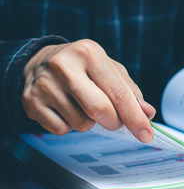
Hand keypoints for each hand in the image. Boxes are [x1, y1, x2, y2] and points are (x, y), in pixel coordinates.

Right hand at [22, 39, 155, 141]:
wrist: (41, 61)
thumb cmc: (83, 66)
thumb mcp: (110, 69)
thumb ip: (130, 91)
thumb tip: (147, 113)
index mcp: (89, 53)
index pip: (118, 93)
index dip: (135, 118)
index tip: (146, 135)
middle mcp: (64, 66)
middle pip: (99, 110)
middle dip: (114, 122)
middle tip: (115, 121)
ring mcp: (44, 84)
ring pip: (81, 124)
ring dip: (90, 123)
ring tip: (82, 105)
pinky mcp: (30, 101)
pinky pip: (61, 130)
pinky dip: (70, 126)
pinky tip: (66, 109)